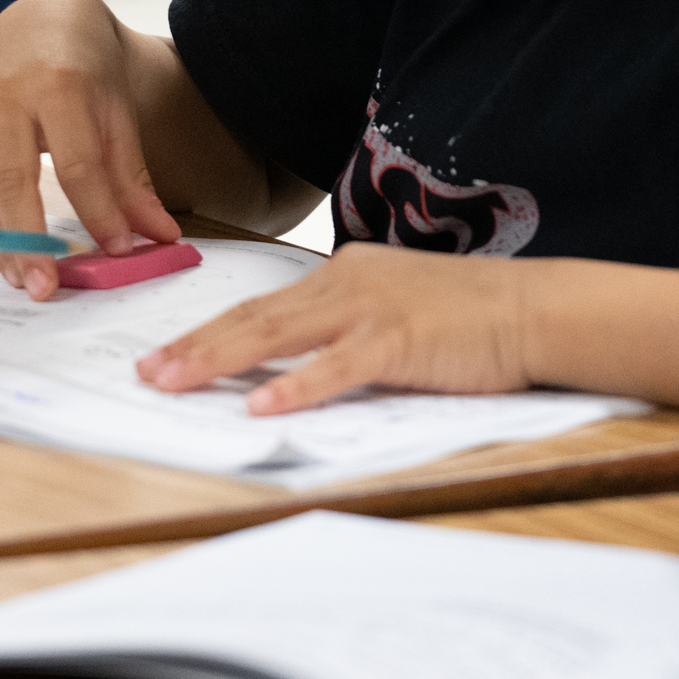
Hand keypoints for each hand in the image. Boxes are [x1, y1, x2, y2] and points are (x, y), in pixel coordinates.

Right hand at [0, 0, 183, 297]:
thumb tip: (160, 236)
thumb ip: (131, 176)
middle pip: (11, 179)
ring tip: (24, 281)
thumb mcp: (117, 111)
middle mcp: (2, 95)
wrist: (35, 20)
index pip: (77, 163)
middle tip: (44, 287)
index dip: (98, 212)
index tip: (118, 251)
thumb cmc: (83, 66)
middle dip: (27, 239)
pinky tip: (1, 253)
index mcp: (55, 83)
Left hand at [136, 241, 530, 410]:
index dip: (208, 331)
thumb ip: (344, 330)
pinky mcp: (399, 340)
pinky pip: (336, 367)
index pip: (260, 307)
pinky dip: (295, 386)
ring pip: (277, 335)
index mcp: (341, 274)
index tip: (165, 353)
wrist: (531, 309)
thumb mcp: (393, 310)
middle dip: (193, 347)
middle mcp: (345, 283)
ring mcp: (370, 309)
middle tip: (147, 372)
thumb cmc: (468, 318)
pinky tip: (261, 403)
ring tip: (175, 382)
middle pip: (253, 318)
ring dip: (218, 360)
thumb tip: (291, 366)